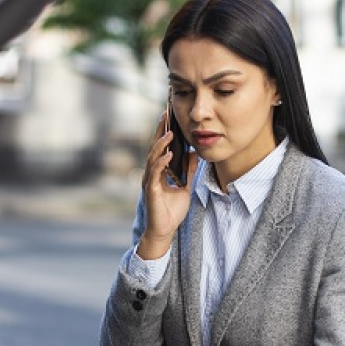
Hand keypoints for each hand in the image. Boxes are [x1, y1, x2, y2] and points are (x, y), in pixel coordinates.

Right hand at [137, 110, 196, 259]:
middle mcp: (152, 173)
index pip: (161, 148)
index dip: (164, 132)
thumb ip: (187, 171)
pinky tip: (169, 154)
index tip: (169, 116)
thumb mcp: (185, 186)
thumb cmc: (171, 211)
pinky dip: (161, 162)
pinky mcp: (151, 190)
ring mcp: (150, 181)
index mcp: (159, 171)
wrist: (165, 230)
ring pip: (153, 157)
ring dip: (161, 144)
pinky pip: (156, 173)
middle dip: (160, 131)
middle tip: (165, 114)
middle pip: (154, 148)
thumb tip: (194, 154)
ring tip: (170, 132)